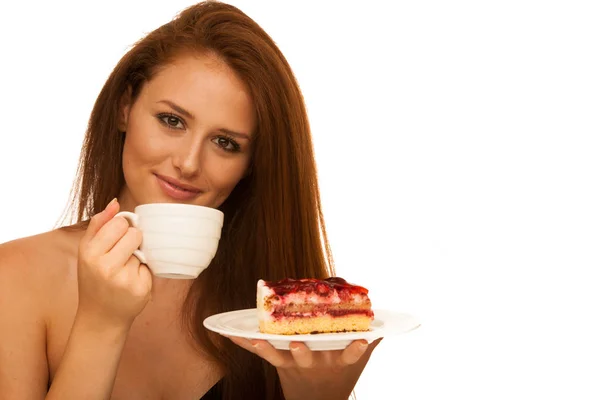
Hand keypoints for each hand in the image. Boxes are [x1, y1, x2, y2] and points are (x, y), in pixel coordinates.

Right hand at [77, 199, 151, 327]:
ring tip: (124, 271)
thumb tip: (115, 202)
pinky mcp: (141, 289)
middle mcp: (106, 267)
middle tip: (120, 256)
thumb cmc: (94, 279)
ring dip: (137, 257)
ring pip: (143, 250)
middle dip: (131, 242)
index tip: (115, 240)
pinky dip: (143, 272)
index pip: (119, 223)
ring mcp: (124, 279)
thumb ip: (99, 224)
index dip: (120, 229)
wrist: (100, 317)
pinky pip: (150, 266)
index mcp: (90, 253)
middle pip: (135, 234)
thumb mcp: (87, 251)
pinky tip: (132, 282)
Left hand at [228, 336, 381, 399]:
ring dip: (268, 350)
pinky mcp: (280, 363)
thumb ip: (370, 341)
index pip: (350, 356)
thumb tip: (385, 323)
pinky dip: (246, 344)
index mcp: (338, 362)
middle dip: (302, 353)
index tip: (362, 340)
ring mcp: (296, 365)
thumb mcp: (357, 363)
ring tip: (259, 342)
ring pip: (280, 358)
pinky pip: (262, 352)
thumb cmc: (340, 376)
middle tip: (297, 344)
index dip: (355, 349)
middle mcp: (316, 364)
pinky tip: (229, 335)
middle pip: (308, 358)